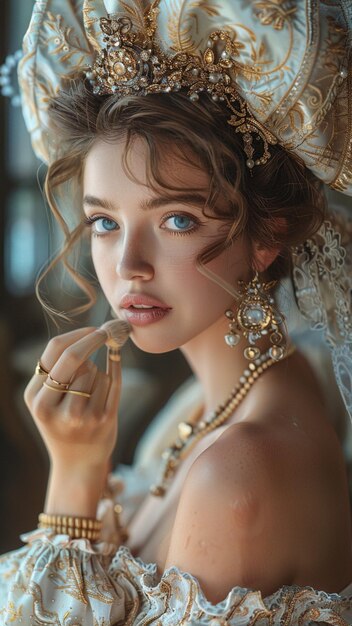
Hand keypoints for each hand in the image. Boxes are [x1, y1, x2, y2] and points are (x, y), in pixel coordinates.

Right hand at [24, 327, 120, 470]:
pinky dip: (111, 377)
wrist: (77, 465)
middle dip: (93, 338)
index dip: (78, 334)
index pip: (54, 351)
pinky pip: (111, 382)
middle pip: (73, 356)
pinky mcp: (102, 420)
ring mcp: (79, 415)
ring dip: (96, 374)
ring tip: (88, 395)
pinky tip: (107, 382)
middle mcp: (53, 407)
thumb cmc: (62, 423)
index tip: (94, 329)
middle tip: (106, 331)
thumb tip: (89, 333)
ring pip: (95, 370)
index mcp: (35, 398)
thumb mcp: (47, 401)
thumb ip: (58, 370)